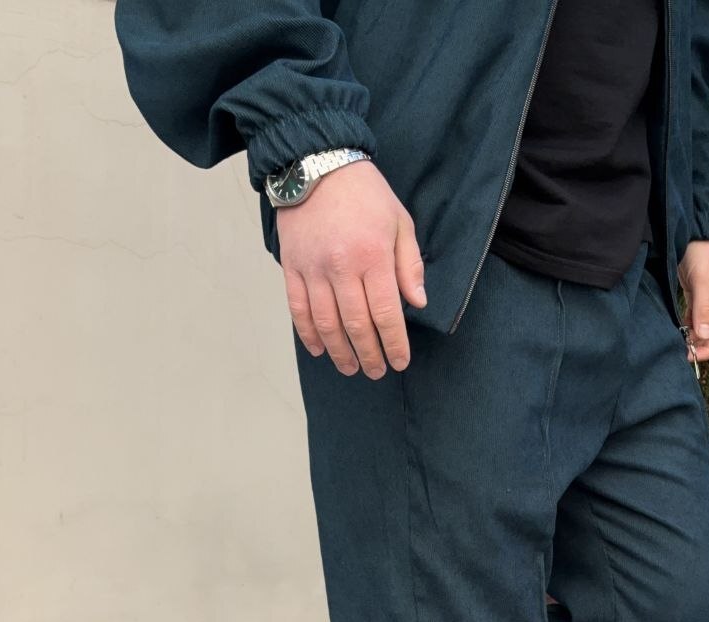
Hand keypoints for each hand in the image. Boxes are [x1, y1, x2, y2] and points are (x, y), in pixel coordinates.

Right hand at [277, 159, 425, 377]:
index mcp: (372, 257)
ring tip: (351, 367)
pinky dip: (309, 334)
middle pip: (356, 325)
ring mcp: (313, 269)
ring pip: (326, 324)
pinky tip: (320, 350)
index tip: (400, 361)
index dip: (394, 344)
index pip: (385, 314)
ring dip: (340, 352)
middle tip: (376, 371)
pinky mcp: (291, 267)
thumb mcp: (400, 222)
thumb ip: (410, 264)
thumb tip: (417, 303)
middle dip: (369, 355)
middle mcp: (341, 267)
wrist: (317, 163)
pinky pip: (298, 309)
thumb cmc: (365, 194)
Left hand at [677, 240, 708, 362]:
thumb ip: (704, 307)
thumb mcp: (704, 280)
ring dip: (692, 339)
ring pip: (703, 331)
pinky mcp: (698, 300)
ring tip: (676, 345)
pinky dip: (687, 329)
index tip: (693, 356)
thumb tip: (704, 334)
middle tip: (680, 352)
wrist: (696, 234)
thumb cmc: (704, 253)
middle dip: (700, 347)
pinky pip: (694, 321)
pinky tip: (677, 333)